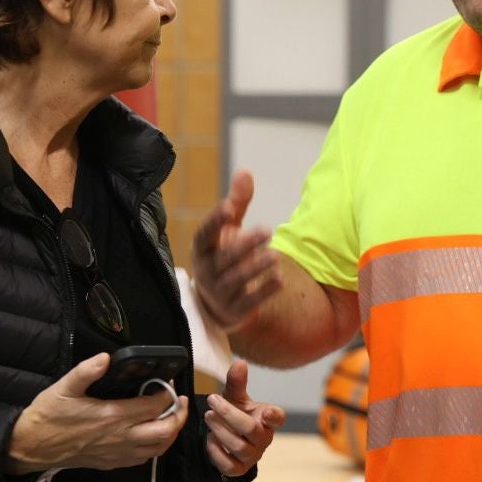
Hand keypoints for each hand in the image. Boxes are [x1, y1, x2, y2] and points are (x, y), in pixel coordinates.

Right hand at [6, 353, 187, 472]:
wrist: (32, 447)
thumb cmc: (48, 415)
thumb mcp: (64, 387)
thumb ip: (86, 371)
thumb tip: (106, 357)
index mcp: (112, 416)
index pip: (153, 406)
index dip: (166, 394)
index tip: (168, 383)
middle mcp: (121, 438)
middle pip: (164, 431)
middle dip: (179, 415)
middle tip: (179, 401)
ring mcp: (118, 454)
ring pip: (158, 448)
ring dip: (171, 433)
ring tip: (172, 417)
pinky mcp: (112, 464)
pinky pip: (144, 459)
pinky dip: (156, 447)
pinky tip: (152, 435)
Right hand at [191, 171, 282, 332]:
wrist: (218, 305)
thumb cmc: (224, 256)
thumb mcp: (228, 231)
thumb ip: (237, 204)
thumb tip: (245, 171)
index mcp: (202, 249)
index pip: (204, 234)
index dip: (214, 221)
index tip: (228, 207)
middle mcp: (207, 271)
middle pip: (225, 257)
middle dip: (245, 244)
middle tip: (267, 229)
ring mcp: (219, 292)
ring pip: (236, 280)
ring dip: (256, 267)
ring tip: (275, 255)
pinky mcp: (234, 309)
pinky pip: (249, 300)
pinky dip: (264, 290)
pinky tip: (280, 279)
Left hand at [203, 359, 285, 476]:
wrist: (228, 437)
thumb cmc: (236, 414)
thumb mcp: (235, 396)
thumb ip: (237, 381)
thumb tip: (239, 363)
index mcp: (267, 420)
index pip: (277, 418)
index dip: (273, 416)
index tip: (266, 410)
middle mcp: (263, 439)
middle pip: (251, 430)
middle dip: (229, 414)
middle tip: (212, 401)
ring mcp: (252, 456)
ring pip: (239, 447)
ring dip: (220, 431)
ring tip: (208, 417)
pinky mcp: (239, 469)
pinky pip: (229, 466)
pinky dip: (216, 452)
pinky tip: (209, 440)